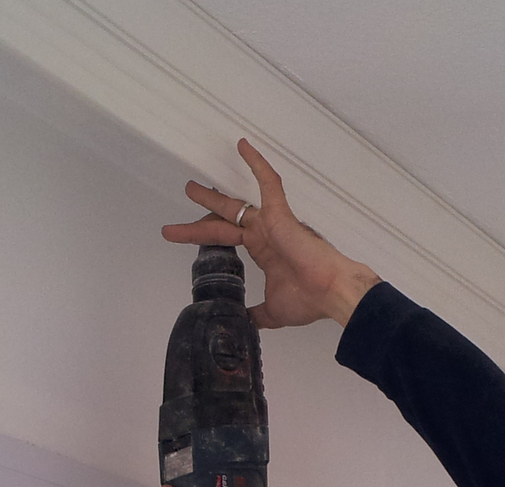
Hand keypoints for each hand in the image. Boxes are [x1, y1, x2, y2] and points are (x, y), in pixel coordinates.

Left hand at [162, 139, 380, 328]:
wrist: (332, 294)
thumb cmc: (310, 300)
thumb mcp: (272, 312)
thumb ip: (255, 314)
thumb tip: (241, 323)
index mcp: (262, 251)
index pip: (227, 239)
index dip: (204, 240)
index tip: (184, 240)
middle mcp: (264, 234)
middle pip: (224, 223)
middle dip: (198, 223)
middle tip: (172, 227)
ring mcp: (271, 223)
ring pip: (235, 205)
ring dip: (211, 198)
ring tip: (189, 188)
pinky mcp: (280, 215)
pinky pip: (268, 183)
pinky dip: (257, 165)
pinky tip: (243, 146)